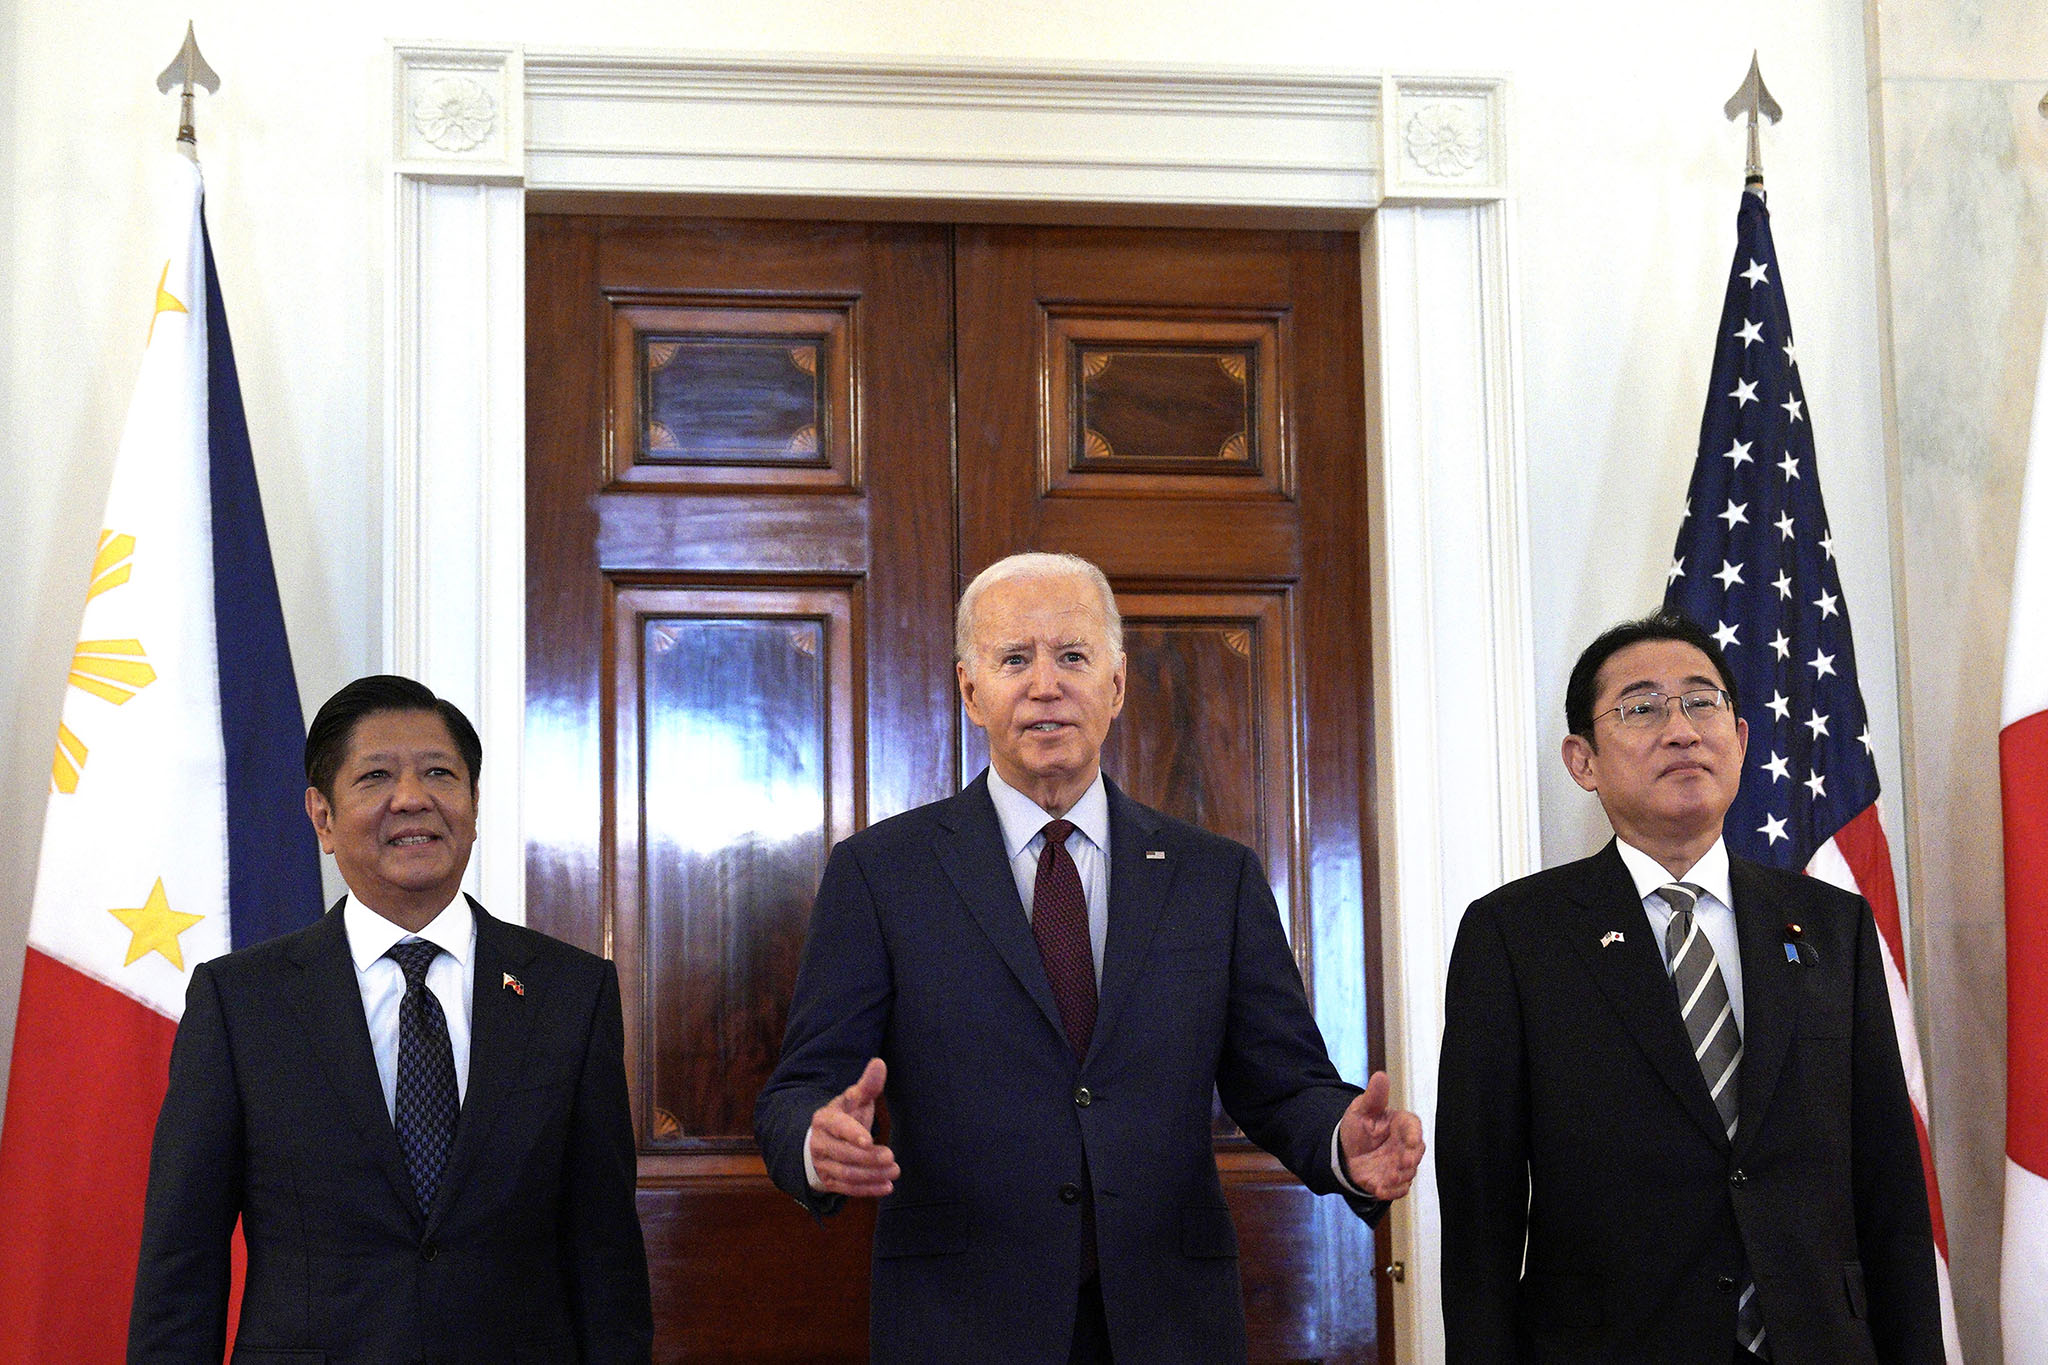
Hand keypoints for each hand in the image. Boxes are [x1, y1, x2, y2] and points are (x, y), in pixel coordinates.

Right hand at [807, 1057, 898, 1197]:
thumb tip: (879, 1062)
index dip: (852, 1134)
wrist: (824, 1140)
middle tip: (892, 1157)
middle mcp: (819, 1143)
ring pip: (845, 1174)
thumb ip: (867, 1085)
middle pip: (843, 1154)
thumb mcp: (855, 1100)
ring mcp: (822, 1164)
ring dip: (871, 1175)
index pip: (837, 1127)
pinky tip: (887, 1187)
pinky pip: (847, 1189)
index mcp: (824, 1119)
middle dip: (868, 1158)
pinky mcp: (829, 1181)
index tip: (869, 1140)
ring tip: (895, 1171)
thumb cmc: (846, 1116)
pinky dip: (867, 1190)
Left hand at [1339, 1071, 1424, 1199]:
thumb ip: (1374, 1096)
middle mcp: (1405, 1146)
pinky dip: (1390, 1191)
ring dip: (1399, 1177)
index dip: (1415, 1134)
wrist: (1346, 1152)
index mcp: (1401, 1124)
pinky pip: (1397, 1189)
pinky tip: (1379, 1190)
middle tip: (1403, 1163)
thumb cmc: (1359, 1127)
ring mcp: (1400, 1165)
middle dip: (1411, 1159)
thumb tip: (1381, 1075)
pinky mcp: (1392, 1181)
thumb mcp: (1362, 1109)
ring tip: (1388, 1177)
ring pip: (1407, 1173)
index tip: (1413, 1141)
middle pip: (1416, 1153)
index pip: (1413, 1127)